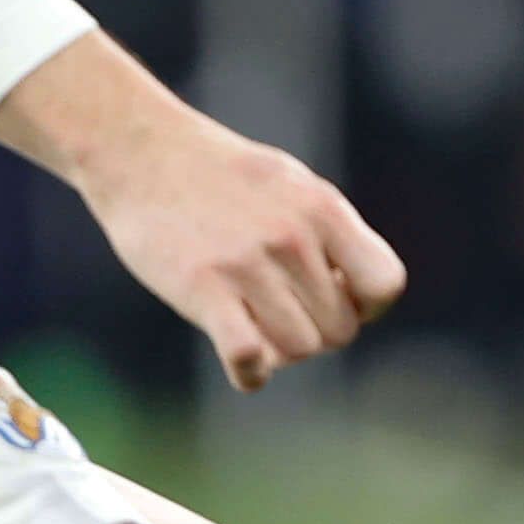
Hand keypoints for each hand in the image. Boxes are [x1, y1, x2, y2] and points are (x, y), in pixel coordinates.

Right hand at [0, 32, 408, 390]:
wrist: (139, 151)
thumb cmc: (221, 175)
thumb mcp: (294, 186)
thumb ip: (331, 234)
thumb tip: (363, 297)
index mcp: (324, 210)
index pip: (384, 285)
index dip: (367, 306)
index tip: (336, 299)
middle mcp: (292, 237)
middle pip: (340, 328)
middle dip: (317, 332)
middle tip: (284, 316)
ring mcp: (247, 263)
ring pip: (299, 348)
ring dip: (282, 353)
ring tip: (258, 329)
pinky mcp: (201, 287)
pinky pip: (248, 355)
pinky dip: (250, 373)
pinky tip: (244, 364)